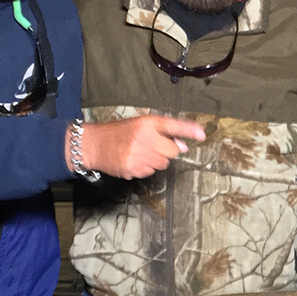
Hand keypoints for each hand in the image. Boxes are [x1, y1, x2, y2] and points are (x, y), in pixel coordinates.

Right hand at [81, 116, 206, 179]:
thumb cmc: (118, 133)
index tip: (201, 134)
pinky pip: (151, 172)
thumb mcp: (139, 125)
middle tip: (153, 146)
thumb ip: (163, 133)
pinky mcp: (133, 169)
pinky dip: (146, 168)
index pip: (172, 125)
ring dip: (157, 160)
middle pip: (172, 151)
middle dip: (167, 150)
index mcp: (146, 123)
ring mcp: (138, 155)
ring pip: (163, 164)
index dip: (188, 130)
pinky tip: (135, 160)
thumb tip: (183, 146)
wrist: (94, 145)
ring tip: (141, 152)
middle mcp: (144, 138)